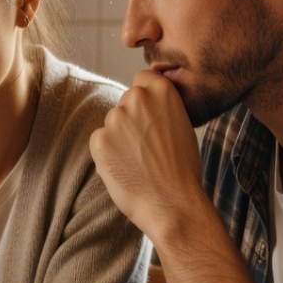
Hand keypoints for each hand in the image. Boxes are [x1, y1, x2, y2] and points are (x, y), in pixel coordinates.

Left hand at [90, 69, 206, 240]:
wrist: (174, 203)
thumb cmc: (183, 169)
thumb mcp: (182, 125)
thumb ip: (162, 108)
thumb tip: (147, 104)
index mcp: (161, 90)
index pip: (142, 79)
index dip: (146, 99)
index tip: (150, 117)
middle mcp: (136, 98)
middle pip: (125, 102)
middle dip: (131, 120)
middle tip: (146, 147)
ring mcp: (115, 118)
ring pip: (112, 123)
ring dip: (119, 138)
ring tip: (139, 162)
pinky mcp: (99, 140)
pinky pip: (100, 141)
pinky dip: (108, 154)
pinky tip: (126, 169)